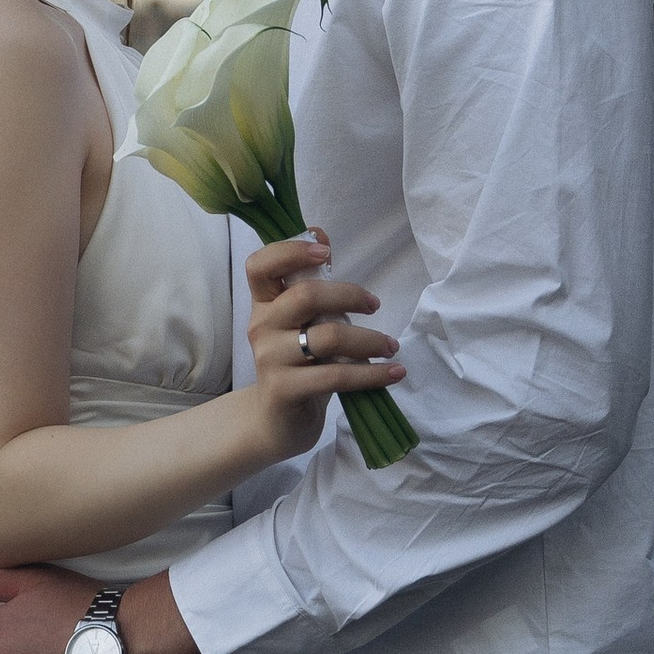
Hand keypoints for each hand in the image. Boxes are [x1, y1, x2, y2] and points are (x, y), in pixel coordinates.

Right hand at [242, 235, 406, 460]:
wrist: (276, 422)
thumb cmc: (297, 365)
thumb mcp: (301, 322)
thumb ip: (309, 283)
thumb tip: (319, 231)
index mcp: (264, 304)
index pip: (260, 266)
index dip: (290, 252)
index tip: (325, 251)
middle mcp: (261, 327)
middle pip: (305, 296)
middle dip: (350, 295)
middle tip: (376, 306)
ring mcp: (270, 359)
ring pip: (328, 337)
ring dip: (369, 340)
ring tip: (391, 346)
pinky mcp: (285, 390)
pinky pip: (336, 375)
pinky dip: (372, 374)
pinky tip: (393, 373)